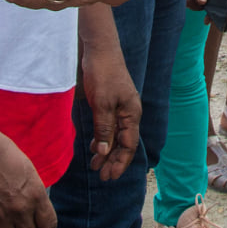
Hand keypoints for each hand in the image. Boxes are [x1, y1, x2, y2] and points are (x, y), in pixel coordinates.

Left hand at [79, 37, 141, 180]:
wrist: (100, 50)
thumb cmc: (103, 74)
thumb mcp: (102, 104)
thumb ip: (104, 128)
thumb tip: (105, 152)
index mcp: (131, 114)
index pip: (128, 145)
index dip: (120, 162)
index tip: (110, 176)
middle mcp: (128, 113)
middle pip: (124, 144)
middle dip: (113, 161)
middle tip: (101, 177)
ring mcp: (119, 108)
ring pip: (116, 136)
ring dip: (106, 152)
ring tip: (95, 166)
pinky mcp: (110, 104)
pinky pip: (109, 127)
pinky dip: (102, 139)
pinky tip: (94, 147)